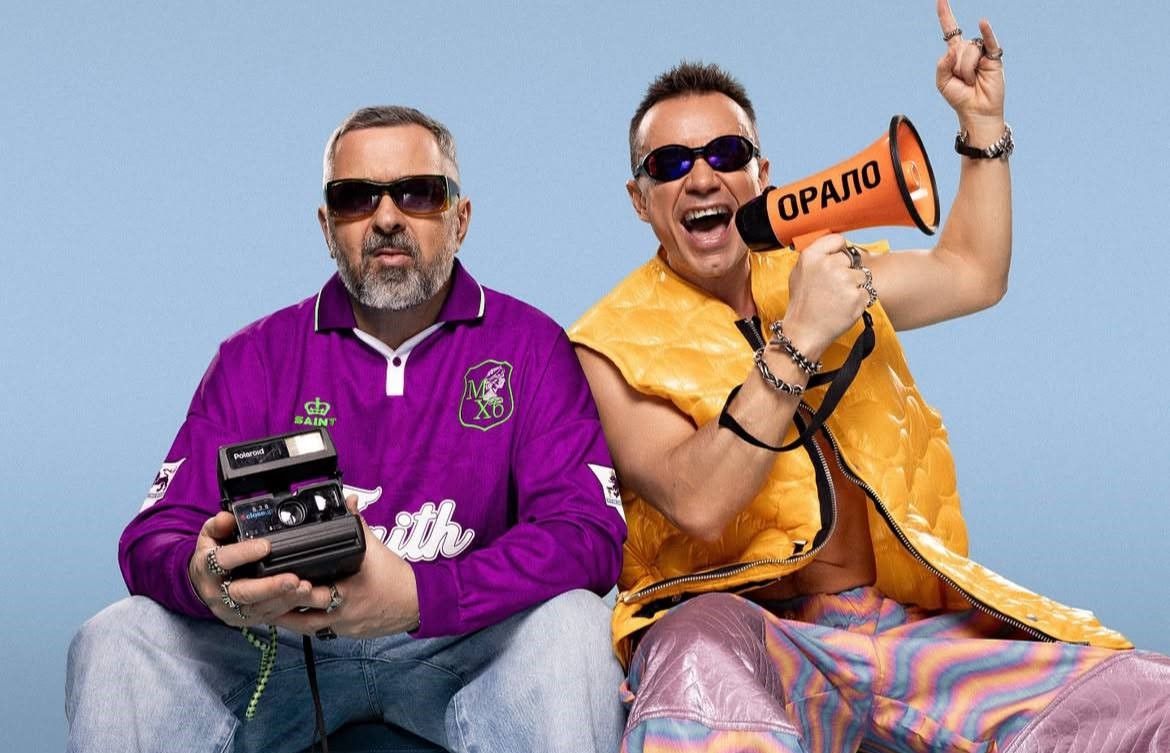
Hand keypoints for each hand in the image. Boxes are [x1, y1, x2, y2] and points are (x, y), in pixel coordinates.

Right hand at [188, 512, 329, 626]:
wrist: (204, 587)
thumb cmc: (210, 559)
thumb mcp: (208, 537)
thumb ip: (218, 525)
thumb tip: (228, 517)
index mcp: (207, 569)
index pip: (223, 561)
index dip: (244, 553)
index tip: (265, 546)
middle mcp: (219, 594)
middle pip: (244, 594)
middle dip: (271, 587)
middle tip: (293, 579)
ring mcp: (234, 610)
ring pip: (261, 609)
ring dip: (285, 599)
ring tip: (305, 588)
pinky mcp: (250, 620)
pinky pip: (272, 618)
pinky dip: (291, 611)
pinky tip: (305, 601)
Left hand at [276, 496, 420, 638]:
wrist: (416, 604)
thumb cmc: (396, 579)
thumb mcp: (376, 549)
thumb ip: (359, 524)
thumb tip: (349, 502)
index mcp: (345, 592)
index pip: (309, 593)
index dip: (288, 588)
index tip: (272, 580)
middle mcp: (340, 613)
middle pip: (299, 615)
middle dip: (278, 605)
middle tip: (257, 596)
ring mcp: (340, 626)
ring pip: (304, 627)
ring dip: (285, 618)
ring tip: (265, 608)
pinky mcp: (343, 633)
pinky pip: (317, 630)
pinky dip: (302, 622)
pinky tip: (290, 615)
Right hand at [783, 234, 872, 356]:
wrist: (804, 332)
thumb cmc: (802, 305)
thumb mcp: (798, 273)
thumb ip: (815, 256)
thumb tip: (835, 246)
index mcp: (812, 256)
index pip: (838, 240)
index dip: (839, 251)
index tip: (836, 261)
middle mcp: (828, 265)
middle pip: (850, 259)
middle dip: (846, 272)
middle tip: (832, 288)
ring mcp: (845, 280)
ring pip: (861, 276)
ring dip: (853, 287)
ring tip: (837, 299)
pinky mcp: (857, 296)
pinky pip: (866, 292)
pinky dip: (859, 300)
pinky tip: (843, 307)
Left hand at [935, 0, 1004, 128]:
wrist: (976, 111)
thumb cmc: (960, 97)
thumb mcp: (942, 83)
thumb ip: (941, 65)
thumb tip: (952, 49)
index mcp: (954, 54)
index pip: (949, 30)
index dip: (945, 15)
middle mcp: (968, 50)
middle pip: (956, 48)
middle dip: (956, 67)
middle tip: (964, 81)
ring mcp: (982, 52)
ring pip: (967, 52)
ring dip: (966, 70)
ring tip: (973, 80)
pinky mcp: (994, 57)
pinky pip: (988, 42)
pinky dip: (986, 32)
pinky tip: (983, 23)